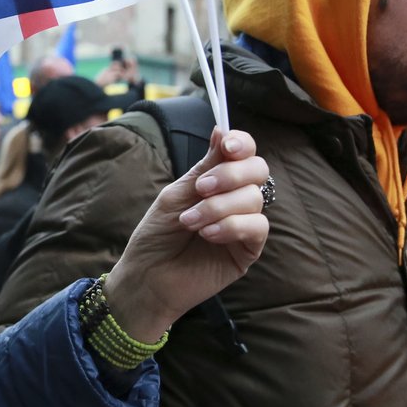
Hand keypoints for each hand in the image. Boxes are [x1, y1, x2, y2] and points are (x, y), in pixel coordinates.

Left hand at [106, 128, 268, 341]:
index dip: (241, 143)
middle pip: (258, 169)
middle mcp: (236, 199)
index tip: (227, 145)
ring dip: (219, 206)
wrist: (148, 277)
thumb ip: (204, 167)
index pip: (244, 152)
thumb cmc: (157, 236)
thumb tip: (222, 129)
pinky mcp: (249, 250)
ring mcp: (244, 224)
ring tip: (191, 222)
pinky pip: (257, 227)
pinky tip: (208, 235)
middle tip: (201, 189)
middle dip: (231, 174)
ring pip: (254, 198)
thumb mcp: (176, 194)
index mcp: (218, 181)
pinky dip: (232, 226)